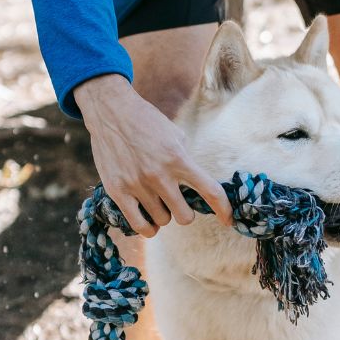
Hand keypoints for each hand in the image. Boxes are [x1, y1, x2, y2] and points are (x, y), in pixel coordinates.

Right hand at [74, 74, 232, 237]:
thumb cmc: (147, 121)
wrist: (111, 111)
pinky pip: (139, 225)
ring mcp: (138, 185)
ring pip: (162, 221)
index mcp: (179, 159)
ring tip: (157, 201)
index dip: (224, 210)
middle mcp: (160, 175)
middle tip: (177, 202)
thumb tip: (197, 184)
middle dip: (184, 212)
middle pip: (184, 217)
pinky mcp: (117, 192)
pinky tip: (149, 220)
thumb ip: (187, 161)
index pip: (210, 192)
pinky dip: (148, 228)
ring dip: (163, 214)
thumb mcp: (176, 135)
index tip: (228, 220)